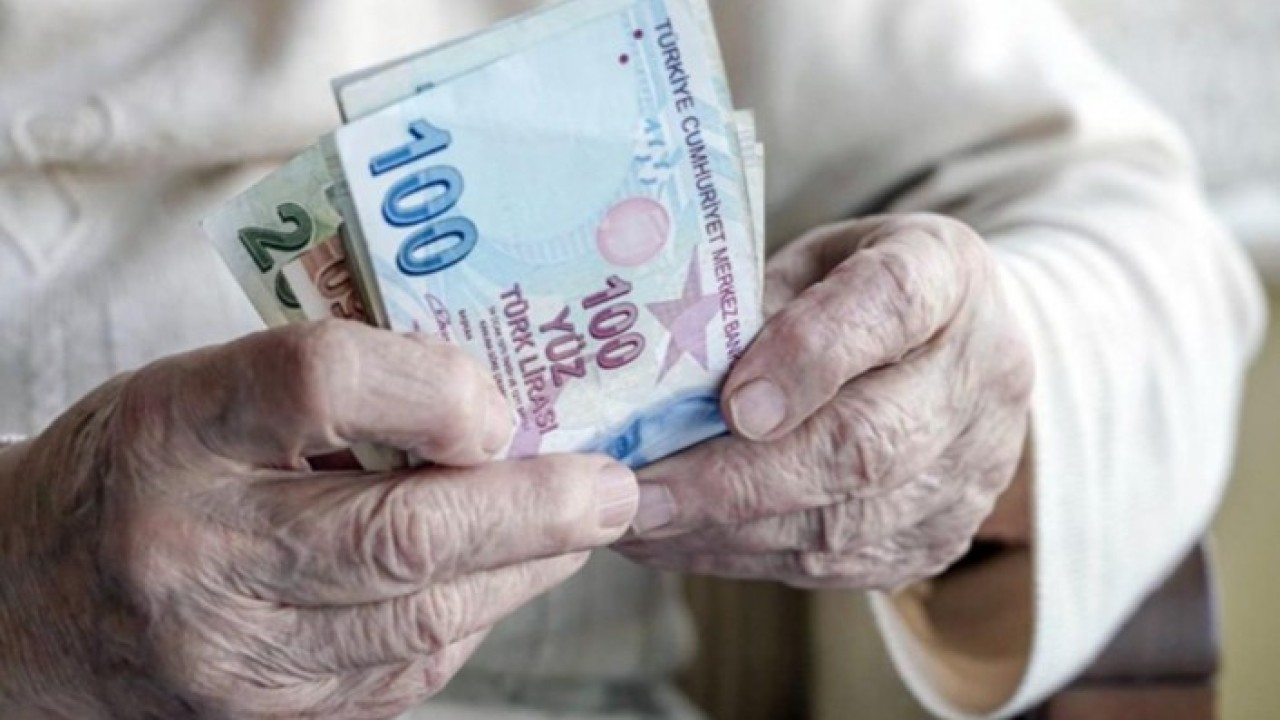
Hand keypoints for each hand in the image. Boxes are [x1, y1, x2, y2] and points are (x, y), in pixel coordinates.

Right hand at [0, 321, 637, 718]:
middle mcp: (197, 550)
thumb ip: (339, 385)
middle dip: (535, 512)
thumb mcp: (210, 388)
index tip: (500, 403)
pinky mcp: (266, 719)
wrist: (32, 604)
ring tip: (579, 527)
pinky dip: (474, 619)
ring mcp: (230, 656)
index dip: (432, 388)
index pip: (315, 381)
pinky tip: (499, 579)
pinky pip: (407, 672)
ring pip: (422, 621)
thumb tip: (494, 411)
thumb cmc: (145, 468)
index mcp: (177, 428)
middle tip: (614, 488)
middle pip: (397, 534)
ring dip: (525, 570)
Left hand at [616, 215, 1032, 588]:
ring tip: (634, 524)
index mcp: (945, 274)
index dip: (812, 355)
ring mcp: (969, 469)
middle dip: (738, 480)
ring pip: (845, 523)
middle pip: (867, 444)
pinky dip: (742, 556)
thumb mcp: (809, 260)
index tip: (733, 403)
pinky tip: (676, 542)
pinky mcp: (939, 537)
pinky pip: (835, 563)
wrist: (965, 351)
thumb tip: (654, 386)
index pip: (891, 305)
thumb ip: (754, 305)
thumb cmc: (857, 293)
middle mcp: (977, 375)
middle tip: (640, 496)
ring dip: (725, 530)